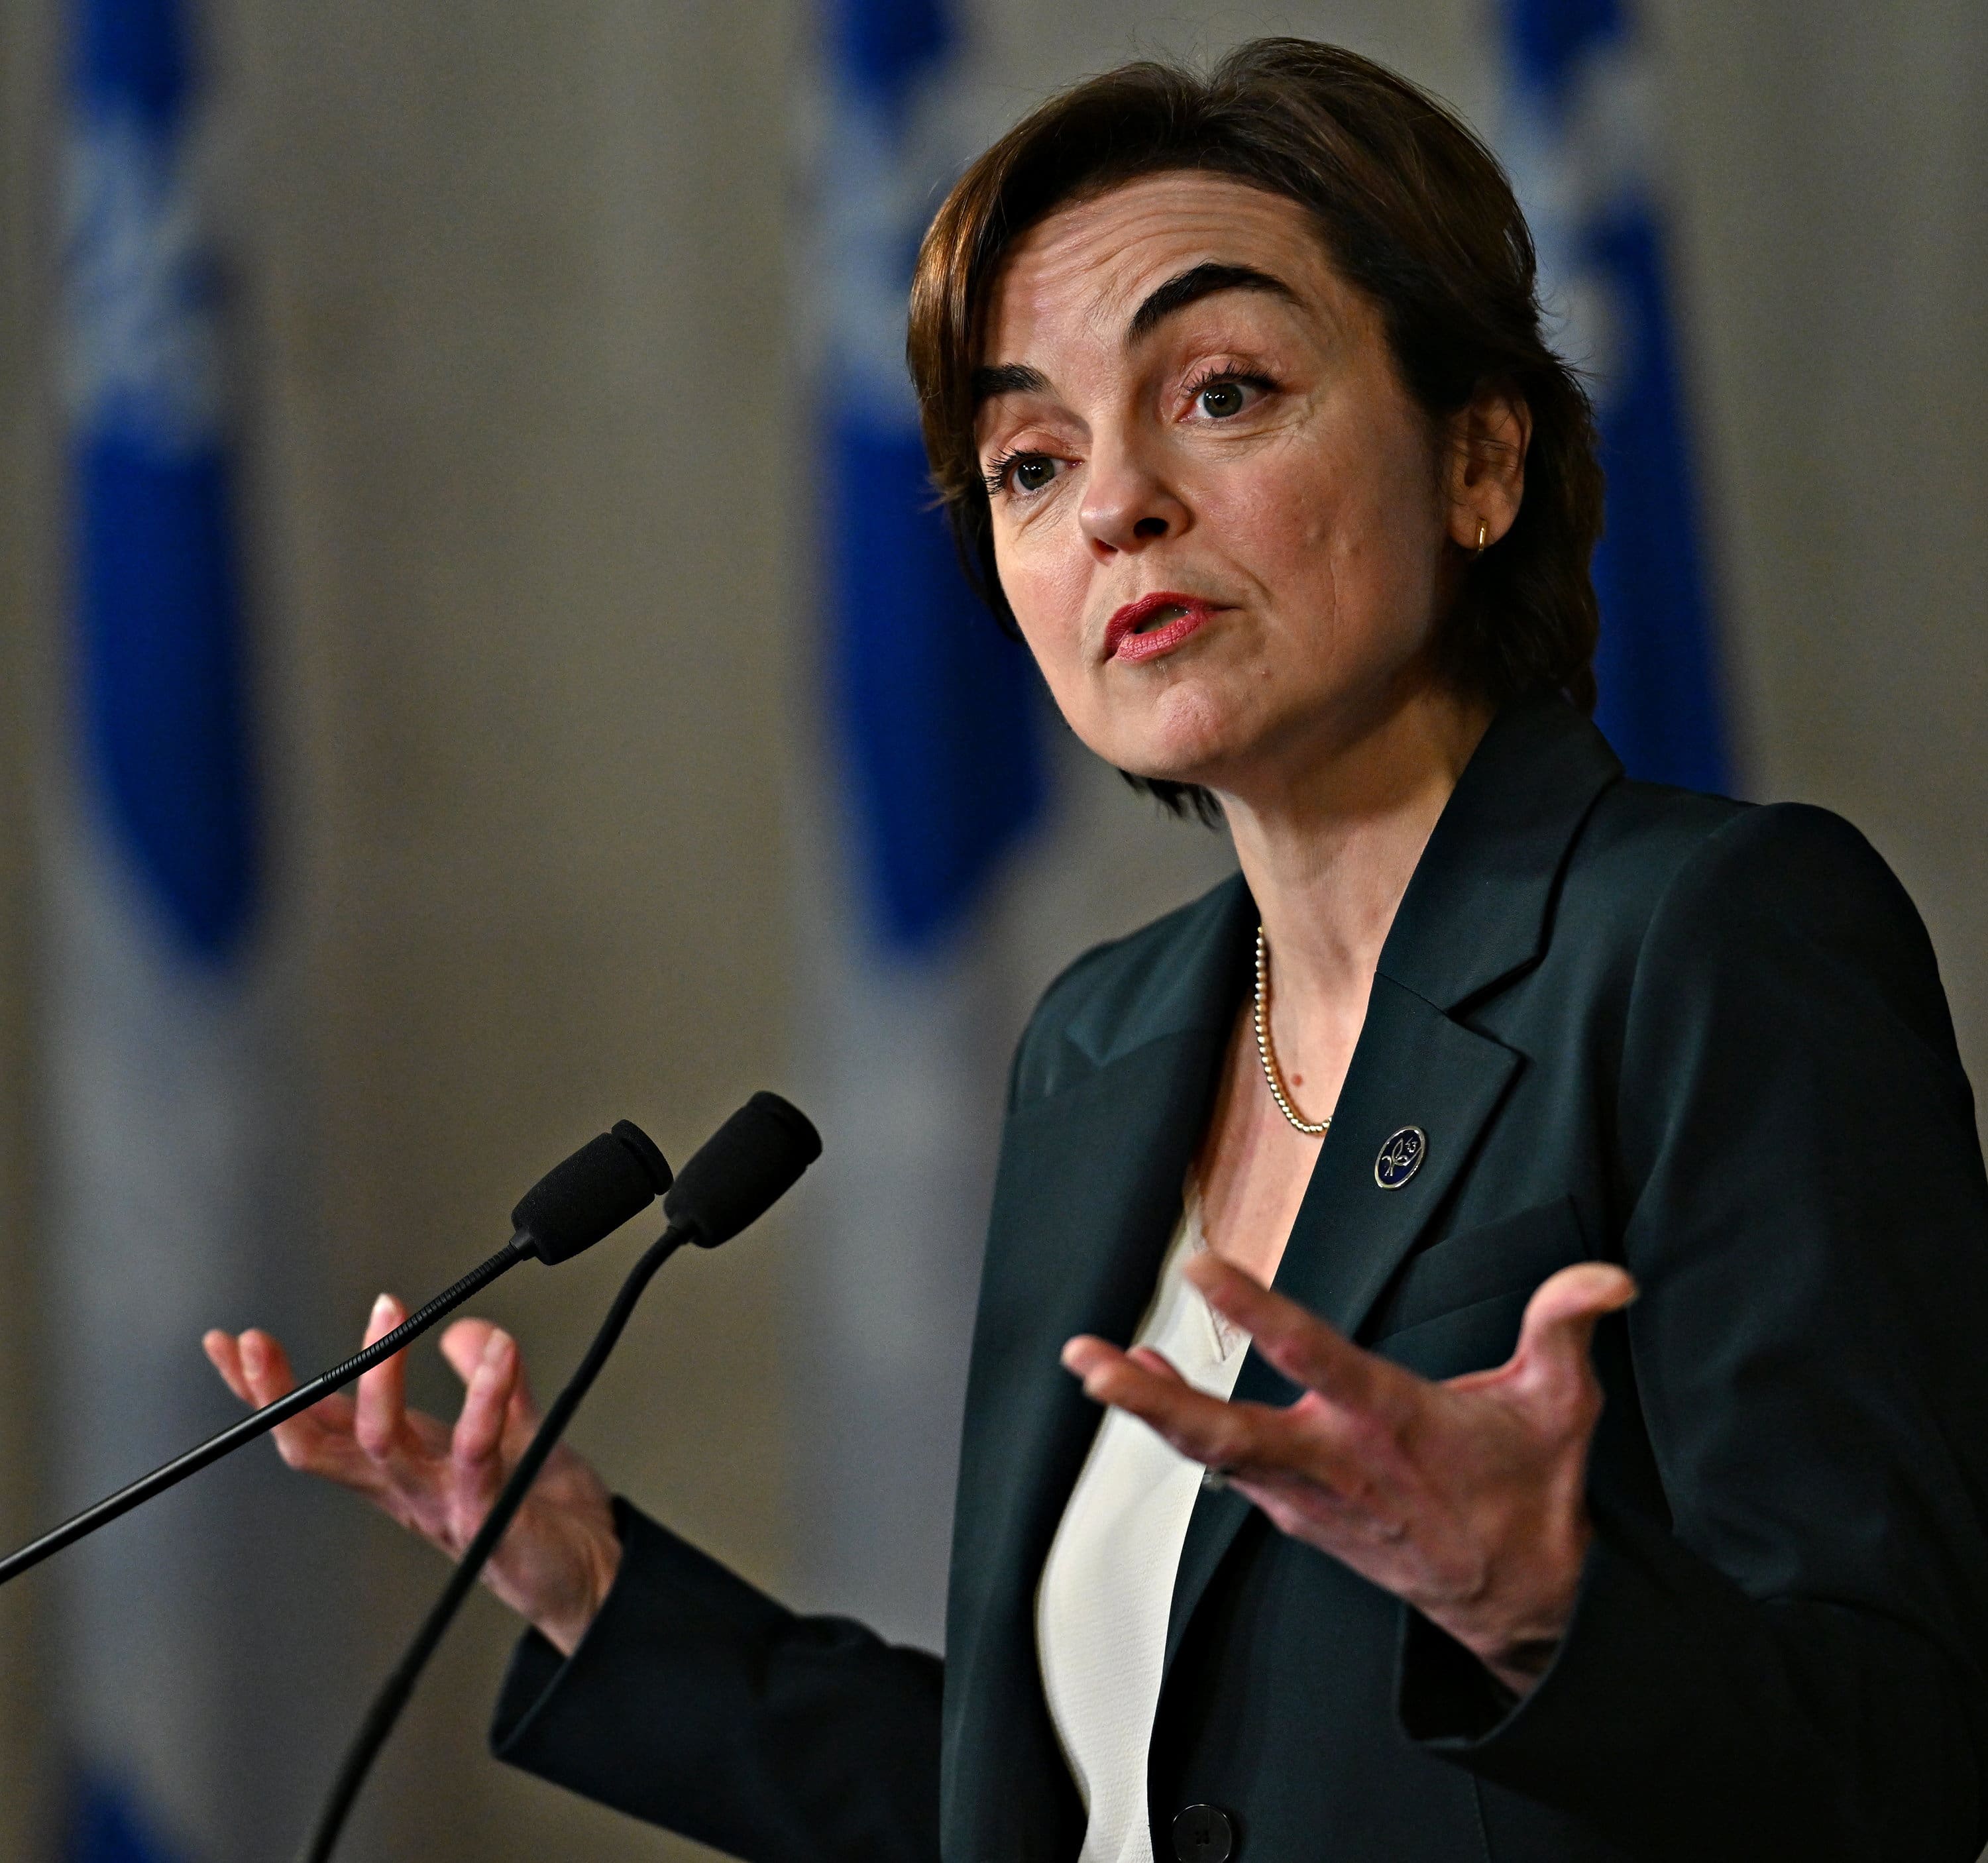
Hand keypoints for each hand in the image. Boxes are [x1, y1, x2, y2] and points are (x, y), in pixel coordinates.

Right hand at [203, 1296, 620, 1656]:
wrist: (596, 1576)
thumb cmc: (544, 1514)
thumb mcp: (514, 1431)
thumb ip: (491, 1384)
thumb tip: (465, 1329)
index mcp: (401, 1466)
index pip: (319, 1423)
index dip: (269, 1390)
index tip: (228, 1346)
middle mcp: (406, 1489)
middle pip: (315, 1445)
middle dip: (276, 1395)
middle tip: (253, 1342)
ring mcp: (441, 1504)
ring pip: (380, 1444)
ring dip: (378, 1376)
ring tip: (386, 1312)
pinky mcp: (487, 1514)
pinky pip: (476, 1450)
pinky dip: (486, 1395)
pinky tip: (500, 1351)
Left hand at [1062, 1256, 1635, 1695]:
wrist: (1520, 1602)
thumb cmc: (1530, 1493)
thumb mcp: (1560, 1405)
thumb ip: (1566, 1326)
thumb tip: (1608, 1276)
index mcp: (1389, 1422)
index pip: (1309, 1354)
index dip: (1253, 1309)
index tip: (1201, 1268)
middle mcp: (1335, 1461)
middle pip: (1223, 1432)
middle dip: (1149, 1399)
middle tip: (1089, 1361)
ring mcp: (1309, 1495)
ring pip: (1214, 1454)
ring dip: (1150, 1411)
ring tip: (1097, 1366)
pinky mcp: (1299, 1514)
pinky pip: (1228, 1469)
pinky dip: (1185, 1432)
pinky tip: (1152, 1391)